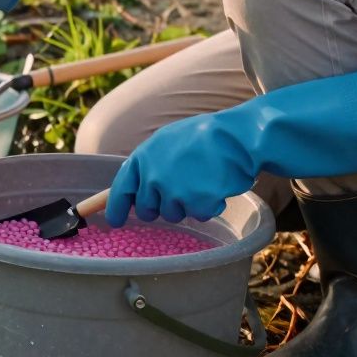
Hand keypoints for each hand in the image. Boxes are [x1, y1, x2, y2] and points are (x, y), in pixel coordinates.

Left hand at [104, 64, 356, 226]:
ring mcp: (173, 187)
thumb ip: (154, 162)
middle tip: (181, 193)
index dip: (116, 205)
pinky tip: (218, 188)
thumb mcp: (174, 141)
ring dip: (189, 204)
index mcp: (147, 153)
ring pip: (174, 213)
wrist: (242, 137)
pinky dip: (210, 206)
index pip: (123, 185)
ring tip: (205, 181)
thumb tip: (138, 187)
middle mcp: (154, 172)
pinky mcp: (194, 200)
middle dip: (161, 207)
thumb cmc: (211, 138)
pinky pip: (199, 214)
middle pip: (149, 207)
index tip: (114, 219)